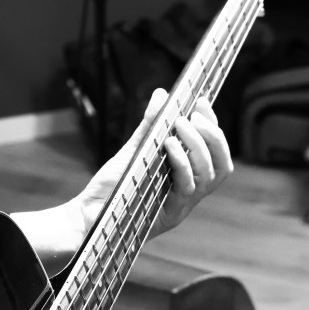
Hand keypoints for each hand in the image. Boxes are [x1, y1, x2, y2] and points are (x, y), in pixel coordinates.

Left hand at [79, 88, 232, 237]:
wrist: (87, 215)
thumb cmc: (111, 186)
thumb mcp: (133, 151)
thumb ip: (150, 126)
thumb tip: (162, 94)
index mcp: (186, 178)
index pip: (214, 152)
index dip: (213, 126)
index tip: (200, 102)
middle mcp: (189, 193)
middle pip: (221, 165)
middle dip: (212, 135)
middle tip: (192, 115)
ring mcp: (181, 205)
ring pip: (209, 176)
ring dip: (197, 144)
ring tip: (180, 124)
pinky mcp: (169, 215)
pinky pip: (187, 187)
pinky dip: (181, 162)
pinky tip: (169, 144)